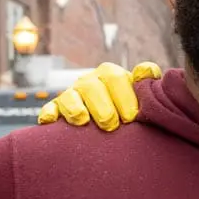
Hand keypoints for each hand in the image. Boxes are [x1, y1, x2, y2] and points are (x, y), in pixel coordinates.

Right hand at [37, 62, 161, 130]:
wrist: (108, 123)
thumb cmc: (128, 108)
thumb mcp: (140, 93)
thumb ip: (147, 80)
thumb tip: (149, 72)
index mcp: (111, 75)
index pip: (117, 78)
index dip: (125, 96)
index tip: (132, 117)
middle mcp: (90, 81)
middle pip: (92, 87)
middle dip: (103, 106)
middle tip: (113, 125)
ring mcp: (73, 94)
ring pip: (70, 96)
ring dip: (76, 109)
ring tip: (84, 122)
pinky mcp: (57, 108)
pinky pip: (50, 108)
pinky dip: (49, 113)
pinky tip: (50, 121)